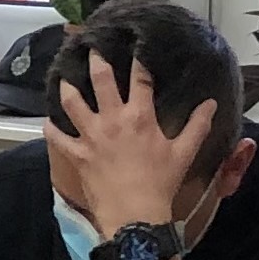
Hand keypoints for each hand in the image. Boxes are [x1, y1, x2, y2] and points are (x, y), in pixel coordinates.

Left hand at [44, 49, 213, 250]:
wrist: (134, 216)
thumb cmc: (160, 184)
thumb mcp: (183, 153)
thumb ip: (197, 125)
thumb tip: (211, 103)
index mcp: (140, 116)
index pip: (140, 78)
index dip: (137, 59)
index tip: (134, 43)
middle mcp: (112, 120)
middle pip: (100, 79)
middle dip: (95, 59)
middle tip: (90, 47)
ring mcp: (91, 136)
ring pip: (71, 102)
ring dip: (66, 87)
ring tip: (63, 77)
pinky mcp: (77, 154)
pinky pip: (57, 137)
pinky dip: (50, 128)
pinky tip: (47, 120)